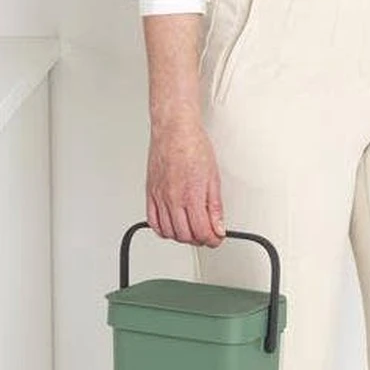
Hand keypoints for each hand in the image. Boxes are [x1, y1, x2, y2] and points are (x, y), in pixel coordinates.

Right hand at [146, 117, 225, 246]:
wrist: (174, 130)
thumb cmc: (193, 147)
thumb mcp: (213, 178)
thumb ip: (215, 207)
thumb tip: (218, 226)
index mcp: (192, 195)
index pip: (202, 231)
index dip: (212, 240)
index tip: (216, 238)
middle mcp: (173, 199)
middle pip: (185, 236)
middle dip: (199, 239)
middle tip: (206, 234)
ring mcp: (160, 197)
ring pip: (169, 233)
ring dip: (182, 237)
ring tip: (191, 230)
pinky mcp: (150, 194)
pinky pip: (153, 222)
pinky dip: (163, 230)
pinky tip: (172, 226)